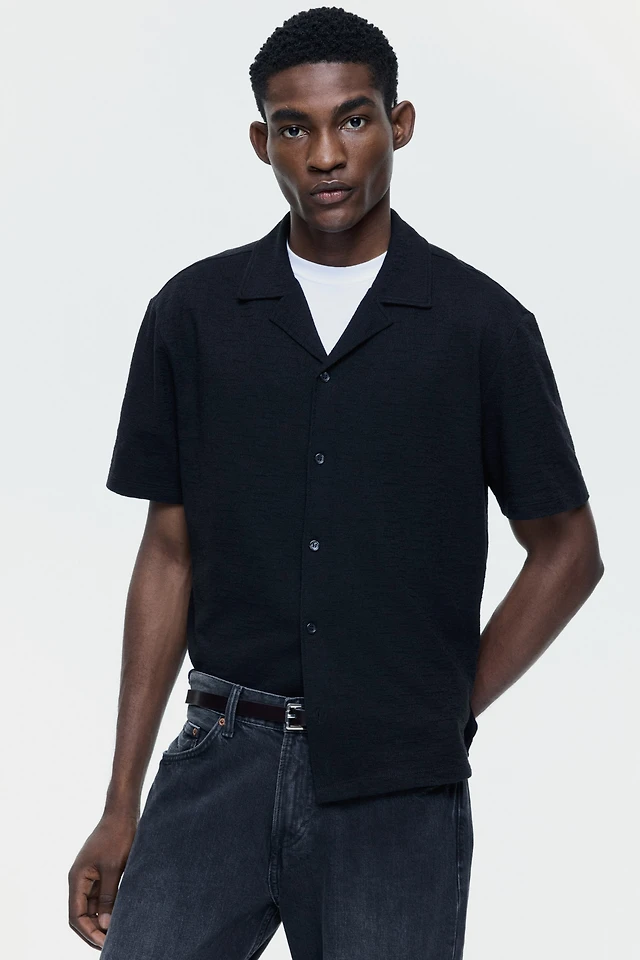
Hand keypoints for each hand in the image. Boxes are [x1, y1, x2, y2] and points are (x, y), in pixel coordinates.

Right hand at [68, 811, 138, 948]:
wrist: (123, 812)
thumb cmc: (118, 836)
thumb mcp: (114, 868)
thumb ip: (108, 897)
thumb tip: (105, 925)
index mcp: (77, 878)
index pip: (76, 915)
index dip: (88, 932)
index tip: (104, 943)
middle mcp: (80, 879)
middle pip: (82, 913)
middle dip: (94, 930)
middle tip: (112, 942)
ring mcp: (90, 875)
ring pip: (93, 906)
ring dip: (103, 919)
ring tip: (118, 932)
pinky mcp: (101, 871)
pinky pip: (102, 895)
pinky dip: (109, 906)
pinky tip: (121, 914)